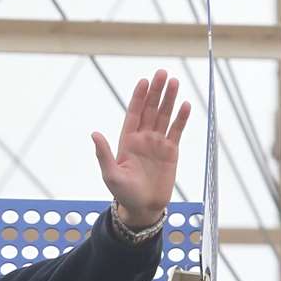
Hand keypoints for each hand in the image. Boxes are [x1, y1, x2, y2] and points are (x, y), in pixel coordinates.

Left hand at [92, 69, 189, 228]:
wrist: (144, 207)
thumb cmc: (124, 193)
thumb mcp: (110, 174)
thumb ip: (104, 154)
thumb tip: (94, 134)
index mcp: (127, 140)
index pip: (134, 113)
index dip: (139, 97)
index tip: (144, 81)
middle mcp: (143, 138)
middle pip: (150, 109)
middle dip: (156, 92)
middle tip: (162, 73)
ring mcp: (157, 143)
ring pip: (164, 116)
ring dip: (169, 99)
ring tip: (175, 81)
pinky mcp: (171, 151)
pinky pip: (177, 131)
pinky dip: (181, 118)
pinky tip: (186, 105)